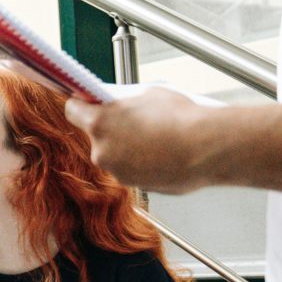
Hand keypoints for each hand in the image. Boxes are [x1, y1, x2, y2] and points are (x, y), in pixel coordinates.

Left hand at [63, 88, 217, 193]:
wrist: (208, 148)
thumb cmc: (182, 119)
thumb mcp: (147, 95)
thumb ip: (125, 102)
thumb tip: (120, 104)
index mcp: (100, 123)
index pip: (72, 111)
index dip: (81, 105)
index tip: (86, 103)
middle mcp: (102, 151)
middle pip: (96, 136)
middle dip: (111, 128)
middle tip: (134, 120)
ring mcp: (118, 172)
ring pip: (115, 155)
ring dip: (128, 148)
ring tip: (156, 138)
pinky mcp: (136, 186)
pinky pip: (133, 170)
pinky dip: (142, 163)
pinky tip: (162, 153)